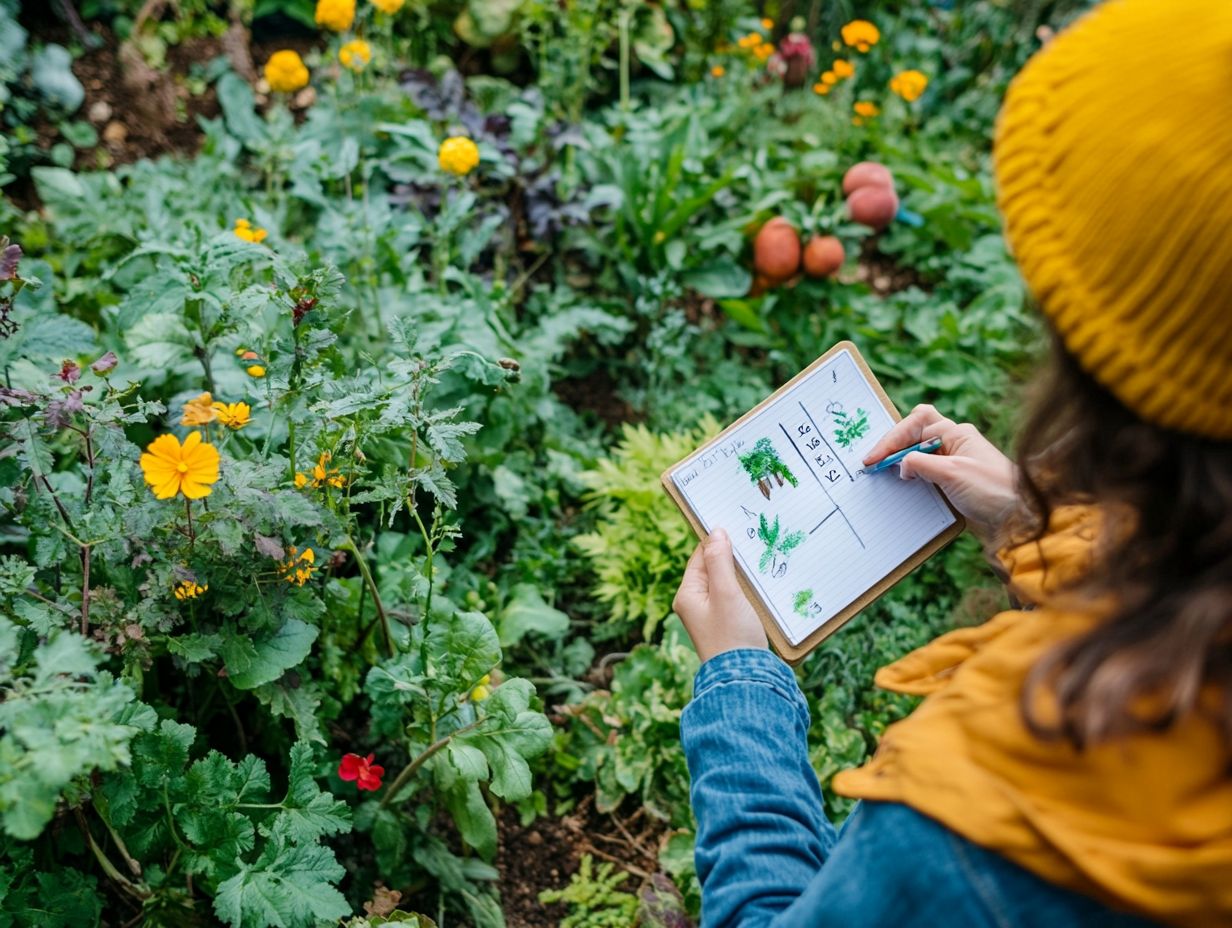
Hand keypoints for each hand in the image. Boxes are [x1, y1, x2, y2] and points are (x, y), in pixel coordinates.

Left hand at [673, 528, 767, 662]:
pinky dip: (745, 589)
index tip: (737, 528)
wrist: (745, 678)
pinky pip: (733, 597)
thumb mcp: (726, 593)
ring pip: (725, 582)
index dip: (717, 542)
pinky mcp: (725, 624)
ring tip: (758, 562)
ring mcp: (710, 615)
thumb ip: (720, 562)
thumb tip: (716, 533)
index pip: (700, 556)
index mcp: (687, 594)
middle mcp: (695, 603)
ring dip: (740, 574)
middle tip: (752, 543)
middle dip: (731, 557)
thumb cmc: (733, 636)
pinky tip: (759, 587)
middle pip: (713, 568)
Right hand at [863, 404, 1018, 543]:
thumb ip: (920, 464)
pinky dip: (911, 477)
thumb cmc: (992, 490)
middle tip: (873, 464)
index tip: (874, 459)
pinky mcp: (953, 482)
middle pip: (914, 434)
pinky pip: (925, 473)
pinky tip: (902, 487)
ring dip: (900, 462)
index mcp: (956, 433)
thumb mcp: (951, 473)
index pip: (915, 424)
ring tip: (882, 473)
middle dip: (893, 446)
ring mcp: (953, 462)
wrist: (1018, 518)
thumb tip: (901, 465)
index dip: (891, 439)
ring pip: (918, 454)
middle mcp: (954, 443)